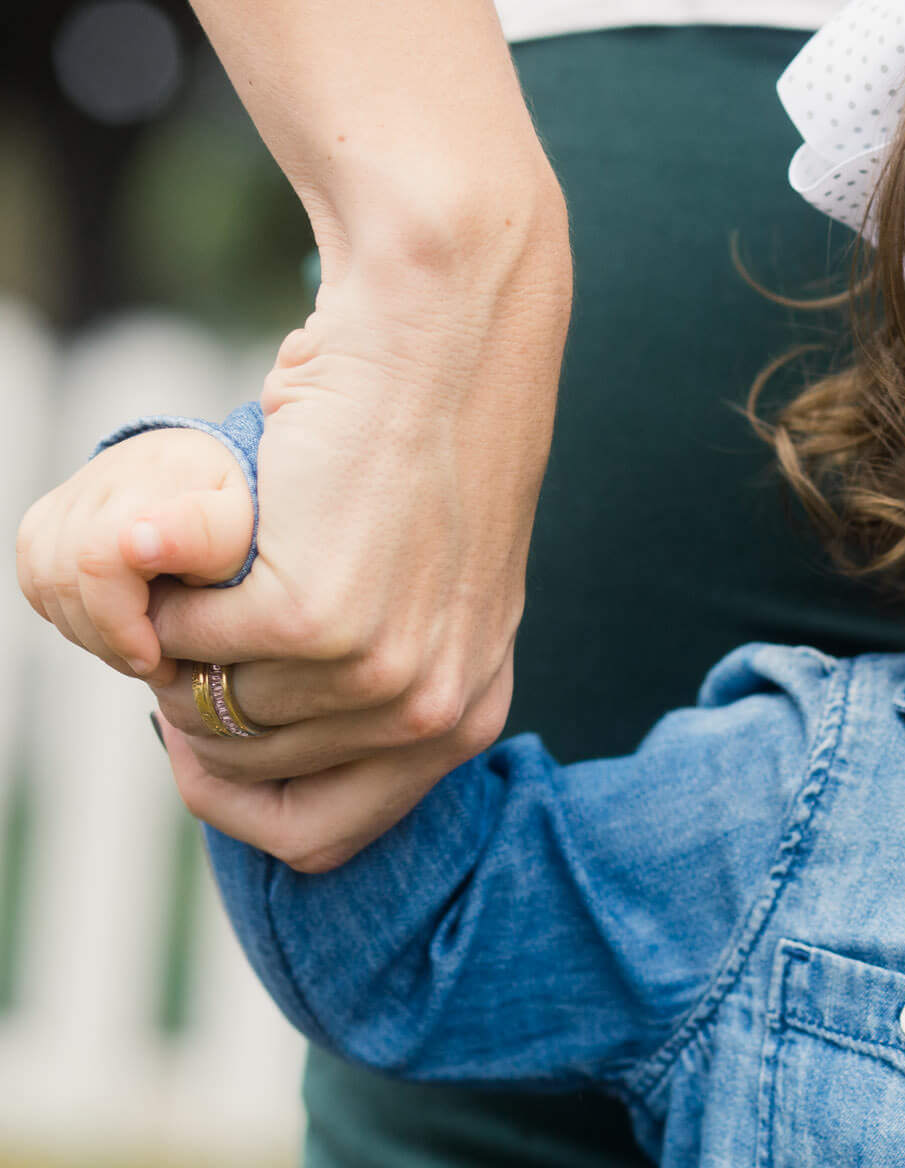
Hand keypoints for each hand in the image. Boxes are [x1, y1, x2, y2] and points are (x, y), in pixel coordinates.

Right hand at [15, 428, 254, 679]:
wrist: (229, 474)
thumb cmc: (247, 512)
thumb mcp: (245, 527)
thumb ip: (201, 537)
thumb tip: (135, 543)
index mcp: (156, 480)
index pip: (98, 561)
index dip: (118, 624)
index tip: (155, 658)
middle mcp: (106, 479)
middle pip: (64, 578)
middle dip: (105, 639)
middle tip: (154, 665)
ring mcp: (77, 492)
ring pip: (43, 580)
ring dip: (85, 630)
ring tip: (137, 649)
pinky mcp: (57, 511)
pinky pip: (36, 572)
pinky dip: (65, 610)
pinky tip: (110, 625)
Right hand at [140, 187, 569, 871]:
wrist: (443, 330)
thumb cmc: (423, 444)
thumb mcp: (432, 588)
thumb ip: (378, 675)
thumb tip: (261, 740)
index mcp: (468, 717)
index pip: (324, 836)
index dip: (238, 797)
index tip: (198, 738)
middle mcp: (434, 714)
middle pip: (249, 770)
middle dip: (204, 692)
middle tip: (221, 598)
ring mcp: (378, 674)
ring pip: (204, 702)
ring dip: (188, 626)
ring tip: (245, 544)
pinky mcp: (313, 617)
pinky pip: (179, 635)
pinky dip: (173, 576)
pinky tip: (234, 512)